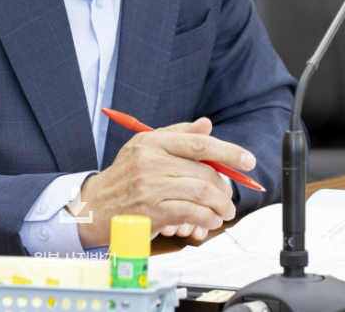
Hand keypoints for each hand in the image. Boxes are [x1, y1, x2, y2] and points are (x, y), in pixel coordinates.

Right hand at [75, 117, 254, 248]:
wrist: (96, 205)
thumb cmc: (125, 174)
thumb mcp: (146, 146)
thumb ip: (178, 134)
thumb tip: (206, 125)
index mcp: (153, 142)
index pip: (198, 144)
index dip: (228, 152)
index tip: (248, 160)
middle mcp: (151, 162)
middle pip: (204, 173)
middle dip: (224, 187)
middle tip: (229, 195)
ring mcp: (152, 188)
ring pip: (201, 195)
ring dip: (220, 205)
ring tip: (224, 210)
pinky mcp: (153, 212)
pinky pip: (191, 214)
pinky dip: (207, 219)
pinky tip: (209, 220)